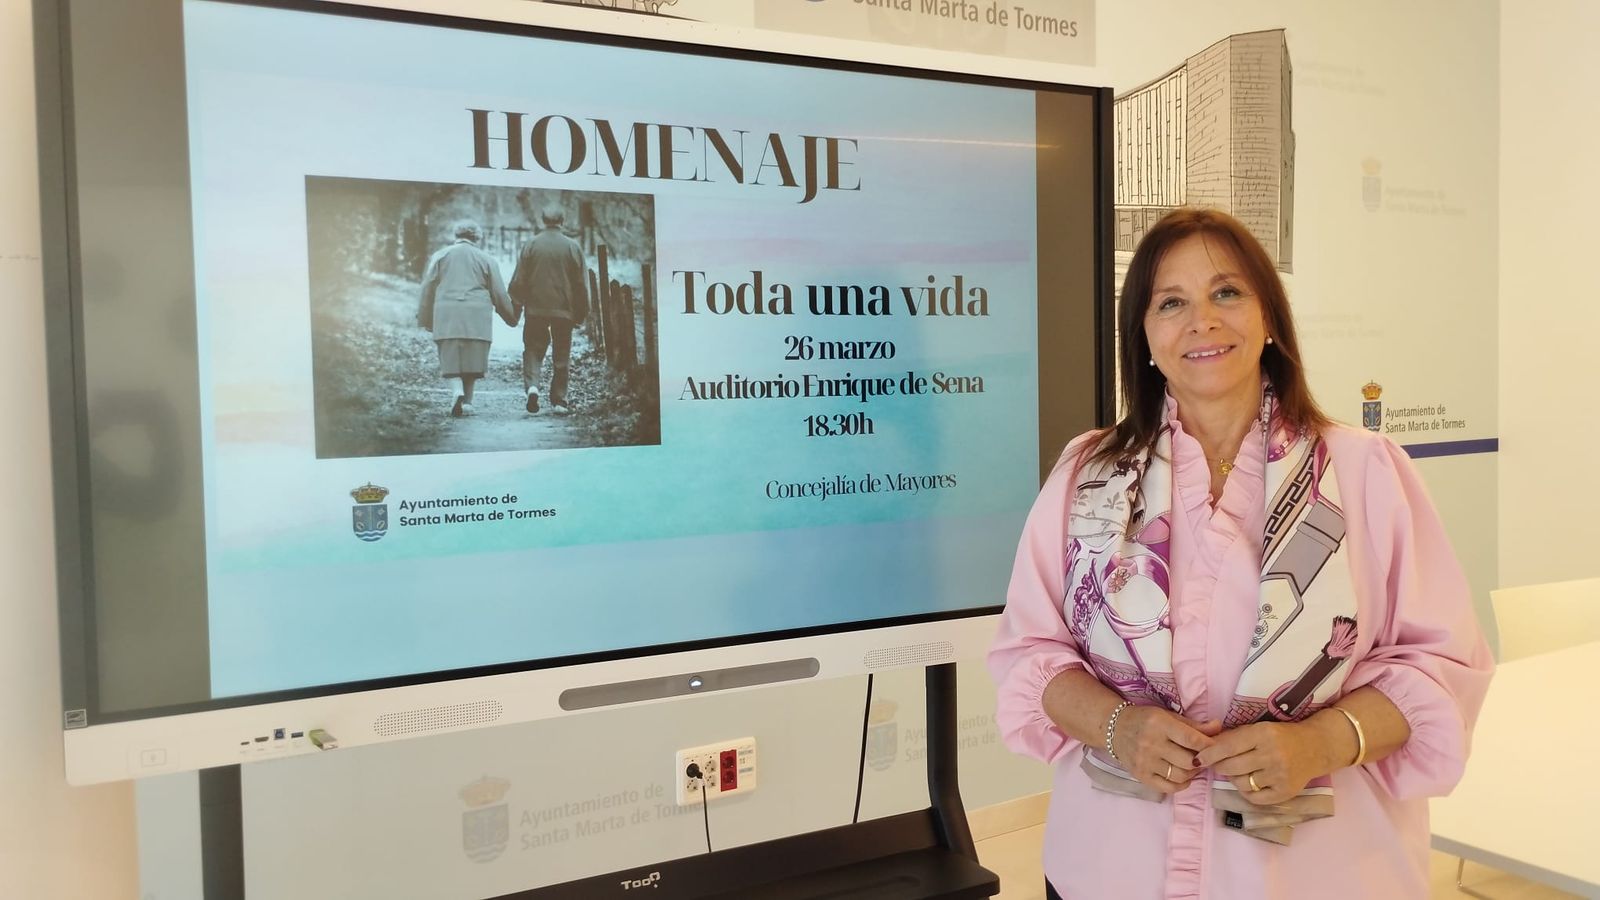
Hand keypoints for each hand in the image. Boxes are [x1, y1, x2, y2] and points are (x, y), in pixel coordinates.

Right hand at [1110, 707, 1220, 794]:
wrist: (1114, 729)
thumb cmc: (1146, 720)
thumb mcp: (1168, 716)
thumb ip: (1194, 725)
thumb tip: (1218, 727)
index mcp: (1159, 724)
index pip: (1191, 739)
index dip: (1209, 746)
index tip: (1216, 748)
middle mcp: (1150, 743)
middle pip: (1188, 761)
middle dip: (1201, 761)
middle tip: (1204, 758)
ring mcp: (1144, 762)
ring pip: (1180, 776)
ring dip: (1193, 773)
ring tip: (1193, 766)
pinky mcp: (1140, 775)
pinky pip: (1168, 788)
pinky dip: (1181, 785)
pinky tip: (1183, 777)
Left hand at [1194, 721, 1329, 805]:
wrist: (1315, 748)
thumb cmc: (1280, 736)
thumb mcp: (1258, 729)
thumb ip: (1232, 737)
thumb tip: (1204, 747)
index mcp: (1263, 734)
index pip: (1227, 747)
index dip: (1209, 755)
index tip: (1198, 759)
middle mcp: (1272, 755)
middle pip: (1231, 767)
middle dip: (1219, 767)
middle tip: (1219, 765)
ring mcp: (1280, 775)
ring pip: (1241, 783)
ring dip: (1234, 779)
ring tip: (1240, 771)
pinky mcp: (1285, 792)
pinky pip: (1254, 798)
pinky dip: (1247, 792)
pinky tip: (1251, 782)